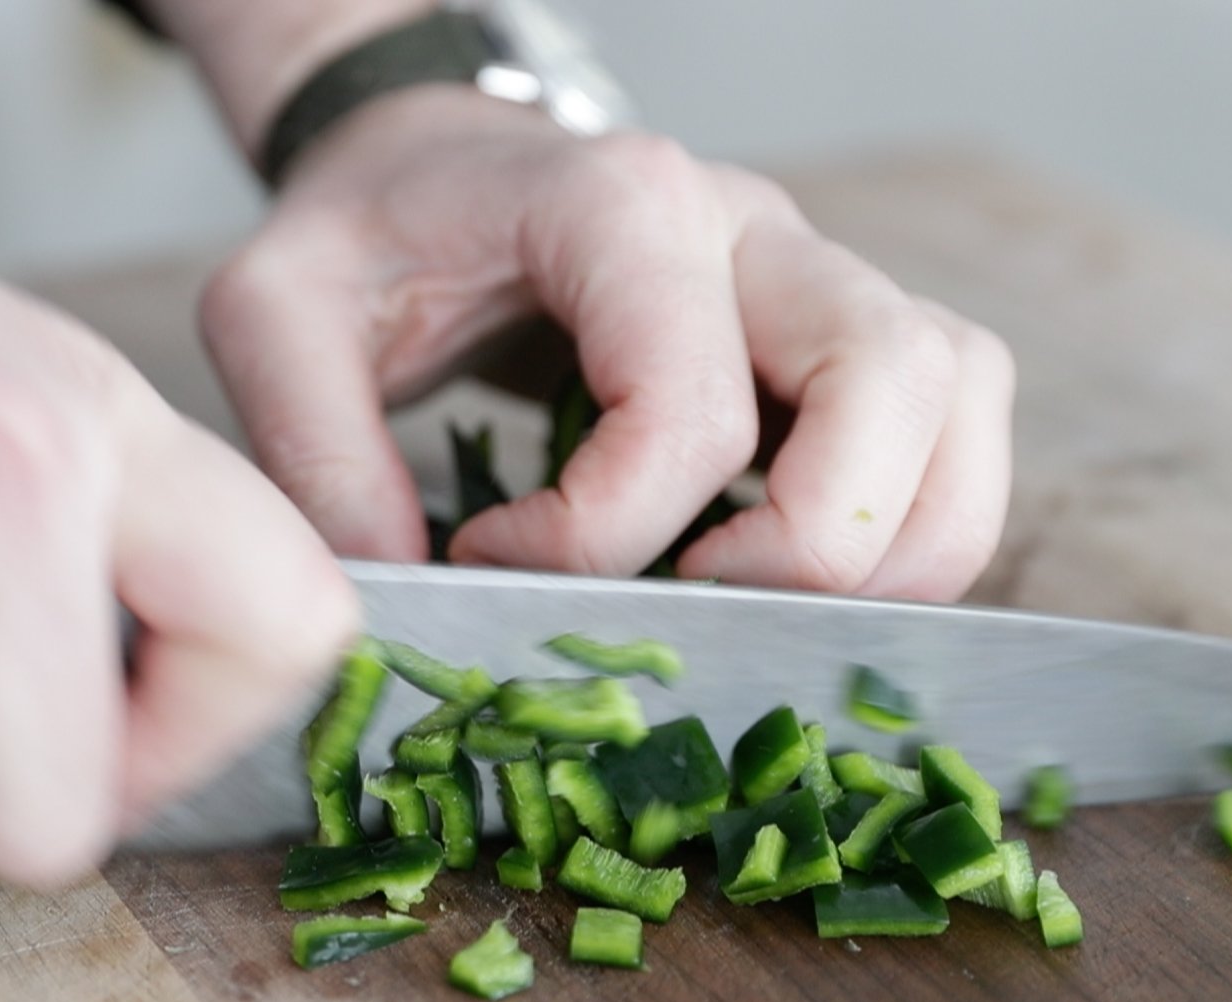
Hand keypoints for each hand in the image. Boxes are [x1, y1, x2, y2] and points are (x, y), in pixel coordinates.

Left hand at [200, 86, 1014, 597]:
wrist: (428, 163)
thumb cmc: (369, 232)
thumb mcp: (275, 314)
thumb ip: (315, 451)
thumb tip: (414, 600)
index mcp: (621, 205)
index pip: (690, 412)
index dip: (603, 537)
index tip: (492, 560)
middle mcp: (750, 226)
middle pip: (892, 382)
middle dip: (813, 548)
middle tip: (689, 608)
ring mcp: (813, 270)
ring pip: (956, 394)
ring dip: (902, 540)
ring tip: (760, 605)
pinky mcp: (841, 325)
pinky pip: (954, 417)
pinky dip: (918, 519)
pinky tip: (799, 569)